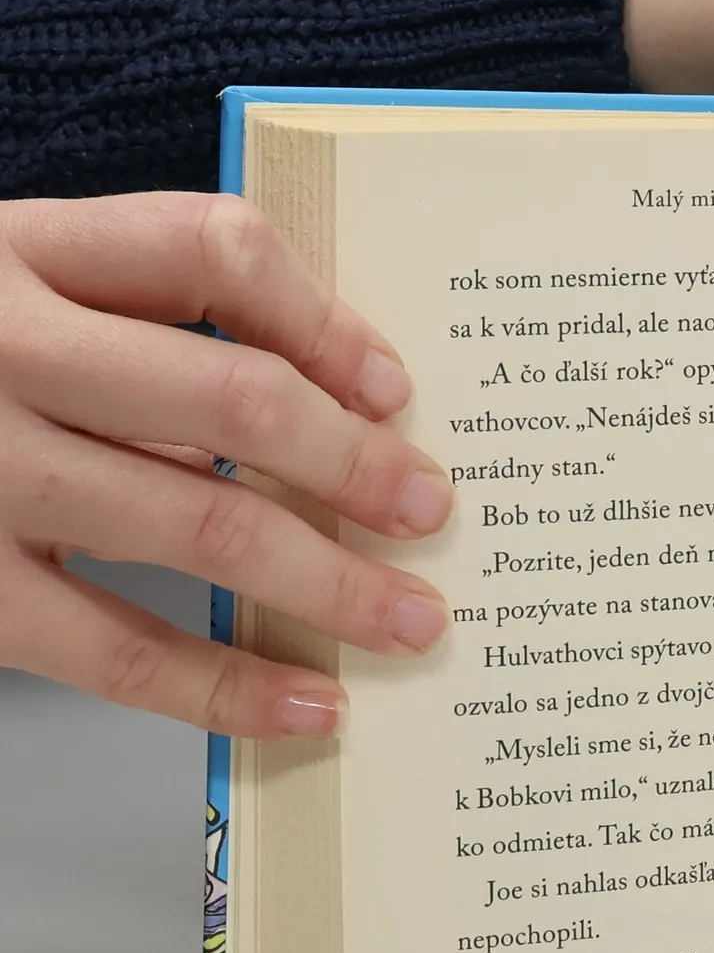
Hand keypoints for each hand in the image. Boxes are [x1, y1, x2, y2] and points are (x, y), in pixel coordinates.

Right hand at [0, 194, 453, 735]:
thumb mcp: (11, 291)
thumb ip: (136, 315)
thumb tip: (333, 396)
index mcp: (19, 252)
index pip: (207, 247)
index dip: (322, 316)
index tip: (393, 388)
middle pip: (229, 391)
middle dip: (355, 463)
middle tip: (432, 511)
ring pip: (197, 517)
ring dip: (328, 581)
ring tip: (411, 622)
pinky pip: (121, 649)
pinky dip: (229, 685)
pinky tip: (308, 705)